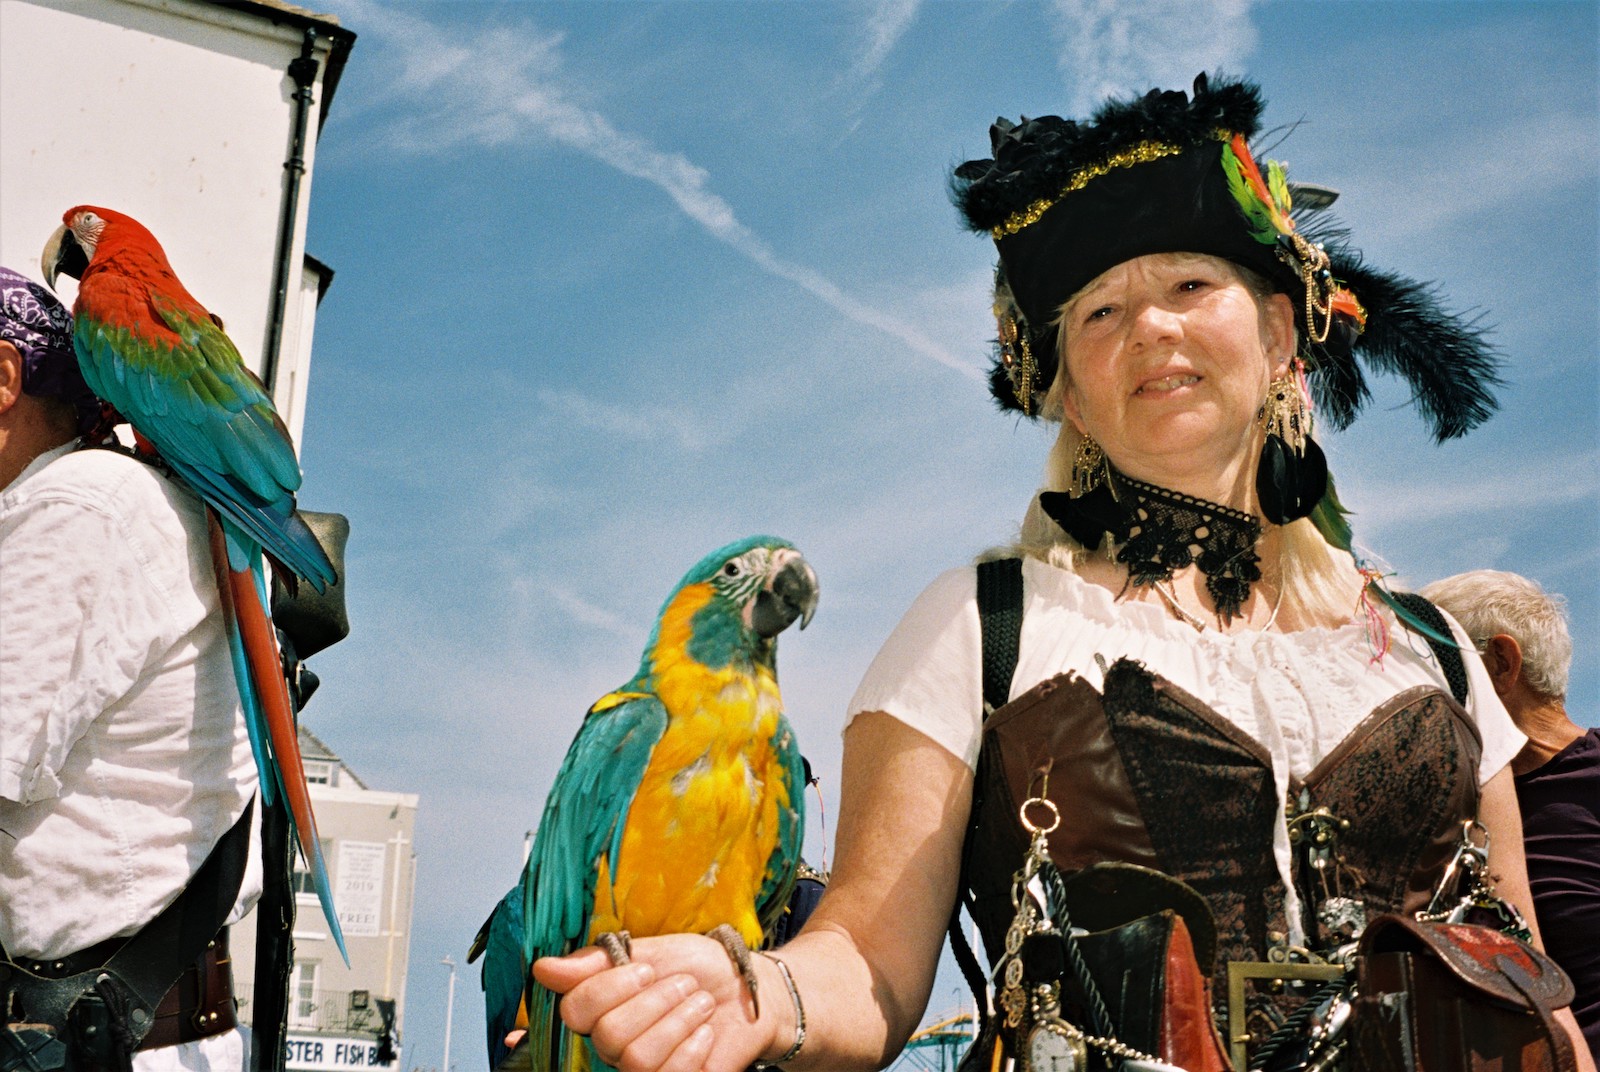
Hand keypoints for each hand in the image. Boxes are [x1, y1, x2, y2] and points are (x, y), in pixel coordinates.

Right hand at [533, 934, 772, 1071]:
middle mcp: (613, 1046)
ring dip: (677, 1020)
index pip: (573, 1011)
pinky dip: (692, 1047)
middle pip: (607, 1035)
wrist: (748, 989)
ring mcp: (642, 1069)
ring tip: (700, 1003)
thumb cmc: (699, 968)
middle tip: (683, 984)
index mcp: (602, 1009)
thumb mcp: (650, 951)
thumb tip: (543, 969)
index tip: (643, 968)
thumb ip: (597, 962)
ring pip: (635, 1058)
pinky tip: (706, 1032)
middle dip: (654, 1001)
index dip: (607, 989)